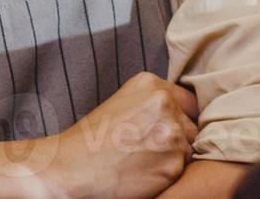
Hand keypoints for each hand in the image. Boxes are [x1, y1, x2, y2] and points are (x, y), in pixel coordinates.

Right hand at [41, 71, 198, 198]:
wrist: (70, 168)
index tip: (165, 130)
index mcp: (150, 85)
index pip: (188, 101)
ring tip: (140, 161)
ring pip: (187, 149)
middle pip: (190, 126)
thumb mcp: (121, 103)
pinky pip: (181, 170)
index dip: (180, 117)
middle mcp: (164, 105)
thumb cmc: (90, 140)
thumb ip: (152, 103)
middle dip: (176, 138)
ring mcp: (171, 135)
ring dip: (172, 157)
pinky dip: (166, 175)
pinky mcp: (173, 164)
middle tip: (146, 148)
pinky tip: (142, 173)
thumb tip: (181, 114)